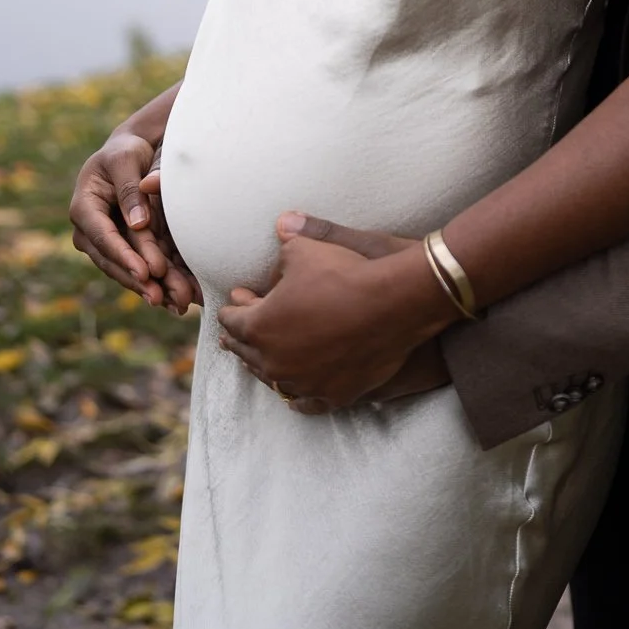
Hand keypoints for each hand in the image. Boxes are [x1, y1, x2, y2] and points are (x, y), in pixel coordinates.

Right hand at [69, 131, 198, 312]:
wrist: (129, 152)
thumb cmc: (126, 152)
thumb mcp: (126, 160)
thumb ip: (130, 190)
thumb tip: (138, 224)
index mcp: (84, 207)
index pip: (103, 237)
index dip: (124, 256)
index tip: (145, 273)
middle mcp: (89, 231)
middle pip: (113, 261)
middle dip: (137, 280)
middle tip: (160, 296)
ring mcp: (104, 243)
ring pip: (125, 270)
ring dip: (148, 288)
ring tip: (172, 303)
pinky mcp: (122, 248)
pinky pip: (136, 268)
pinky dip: (154, 283)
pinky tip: (173, 298)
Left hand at [216, 210, 455, 412]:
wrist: (395, 303)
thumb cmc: (347, 272)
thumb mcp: (307, 249)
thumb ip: (288, 241)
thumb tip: (281, 224)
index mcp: (261, 326)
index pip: (235, 320)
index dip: (232, 307)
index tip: (235, 299)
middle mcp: (275, 361)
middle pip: (248, 353)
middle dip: (240, 338)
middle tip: (233, 333)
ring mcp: (303, 383)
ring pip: (273, 380)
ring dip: (264, 366)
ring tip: (258, 361)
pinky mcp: (332, 395)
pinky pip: (306, 403)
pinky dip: (296, 397)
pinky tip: (292, 395)